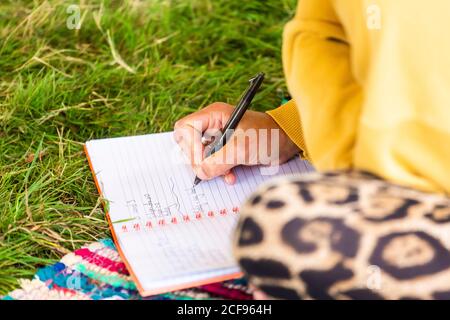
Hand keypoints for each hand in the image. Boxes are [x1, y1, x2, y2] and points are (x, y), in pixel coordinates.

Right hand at [174, 102, 298, 183]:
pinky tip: (231, 176)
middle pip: (188, 144)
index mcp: (213, 115)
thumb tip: (201, 172)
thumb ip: (218, 161)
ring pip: (200, 157)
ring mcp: (218, 139)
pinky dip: (219, 172)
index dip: (189, 146)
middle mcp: (212, 126)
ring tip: (226, 173)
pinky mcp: (225, 151)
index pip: (185, 128)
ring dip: (211, 168)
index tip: (201, 160)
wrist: (286, 143)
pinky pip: (211, 164)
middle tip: (211, 167)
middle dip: (199, 159)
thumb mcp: (241, 148)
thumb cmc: (267, 136)